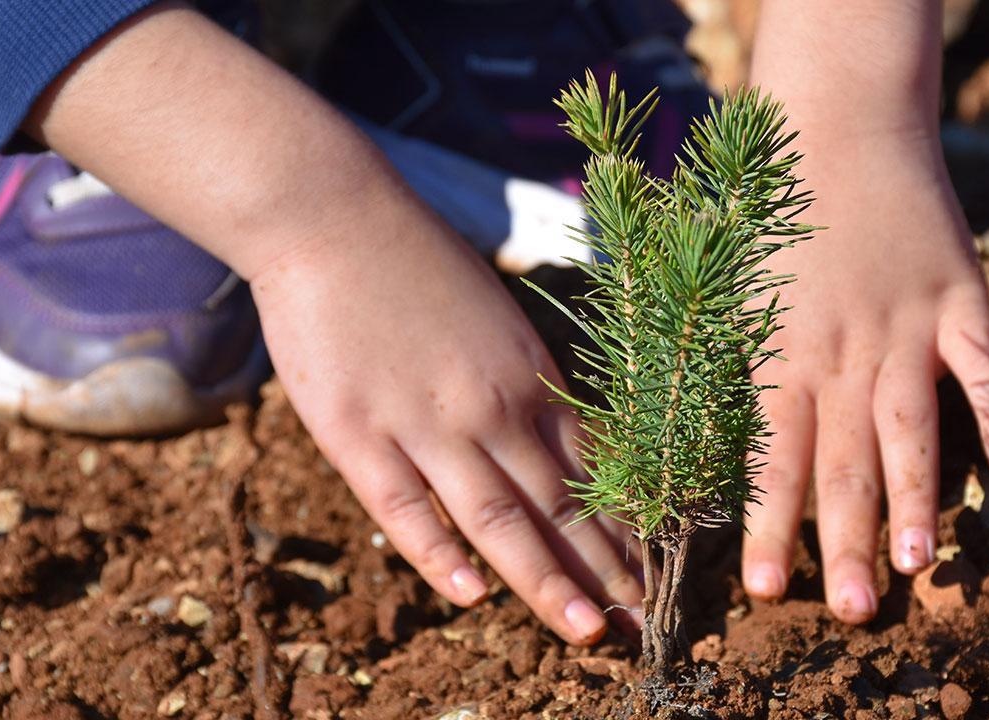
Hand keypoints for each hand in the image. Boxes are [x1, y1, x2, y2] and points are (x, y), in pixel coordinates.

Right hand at [250, 193, 641, 643]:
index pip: (591, 469)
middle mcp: (491, 407)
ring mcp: (425, 423)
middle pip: (559, 505)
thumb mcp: (496, 317)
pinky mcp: (359, 433)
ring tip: (589, 632)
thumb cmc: (417, 261)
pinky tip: (472, 595)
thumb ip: (524, 380)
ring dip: (548, 580)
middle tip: (645, 627)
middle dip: (606, 572)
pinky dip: (440, 554)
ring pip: (499, 518)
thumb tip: (555, 436)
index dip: (625, 528)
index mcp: (528, 376)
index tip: (655, 574)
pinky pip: (406, 508)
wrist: (333, 217)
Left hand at [741, 131, 988, 621]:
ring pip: (912, 428)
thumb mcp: (729, 292)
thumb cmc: (766, 216)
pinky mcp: (959, 300)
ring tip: (923, 566)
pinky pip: (986, 366)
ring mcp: (905, 328)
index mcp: (778, 354)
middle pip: (843, 462)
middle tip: (852, 610)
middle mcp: (841, 353)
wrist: (834, 129)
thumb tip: (709, 448)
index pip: (769, 457)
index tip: (764, 589)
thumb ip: (728, 368)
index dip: (767, 525)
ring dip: (919, 499)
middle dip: (845, 541)